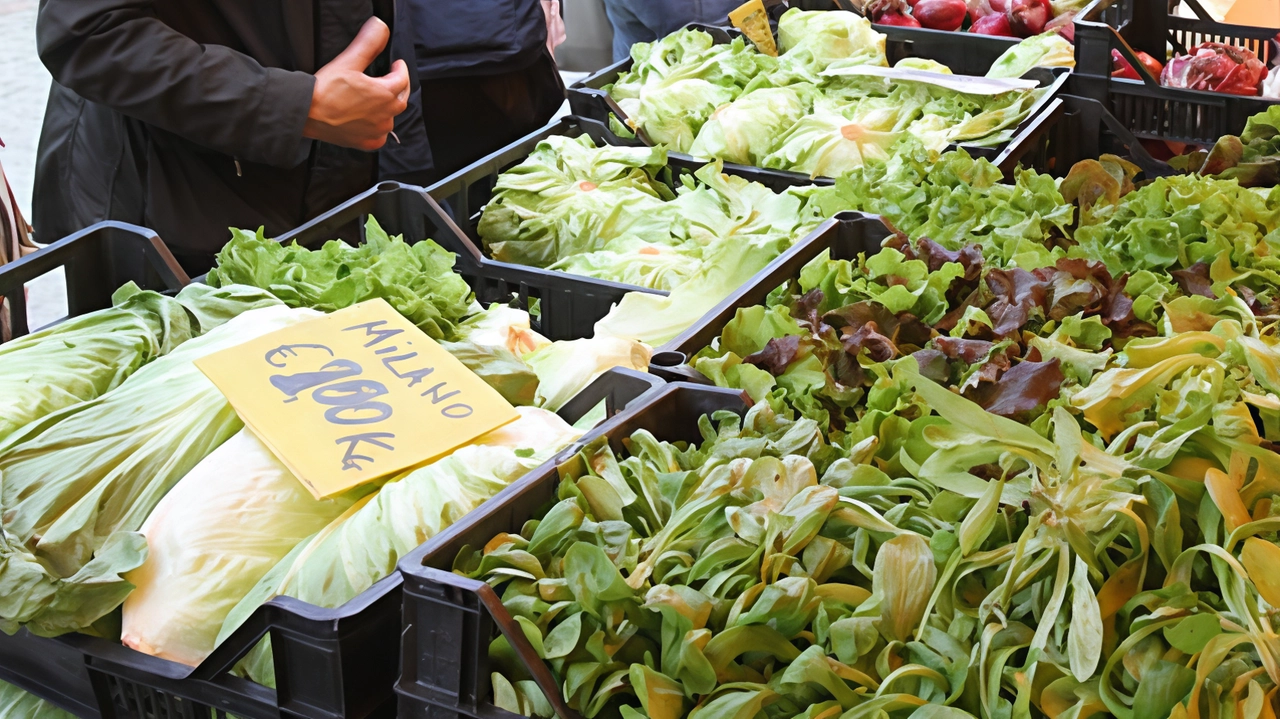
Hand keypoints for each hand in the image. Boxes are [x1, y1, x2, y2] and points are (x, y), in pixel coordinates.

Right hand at [303, 16, 409, 150]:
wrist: (306, 112)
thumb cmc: (327, 89)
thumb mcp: (349, 61)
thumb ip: (368, 43)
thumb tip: (380, 27)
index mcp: (385, 94)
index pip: (403, 79)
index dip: (400, 69)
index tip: (396, 64)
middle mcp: (385, 115)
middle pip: (400, 99)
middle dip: (398, 87)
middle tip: (391, 79)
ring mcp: (376, 131)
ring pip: (390, 118)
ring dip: (387, 108)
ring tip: (378, 99)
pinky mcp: (365, 143)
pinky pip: (379, 137)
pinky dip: (378, 129)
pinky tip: (371, 122)